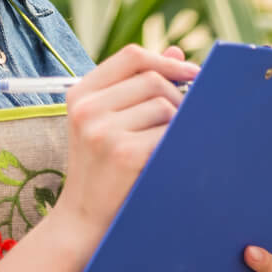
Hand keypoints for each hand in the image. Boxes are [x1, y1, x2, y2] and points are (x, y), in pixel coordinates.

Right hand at [54, 44, 198, 246]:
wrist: (82, 219)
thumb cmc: (101, 168)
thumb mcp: (106, 121)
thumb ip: (137, 86)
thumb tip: (177, 52)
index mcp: (80, 93)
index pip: (132, 56)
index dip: (166, 60)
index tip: (191, 73)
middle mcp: (87, 108)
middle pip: (154, 80)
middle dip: (178, 97)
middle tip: (182, 120)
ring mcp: (103, 131)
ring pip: (165, 106)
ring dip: (177, 122)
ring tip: (168, 143)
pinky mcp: (123, 153)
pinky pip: (169, 132)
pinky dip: (177, 141)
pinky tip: (169, 155)